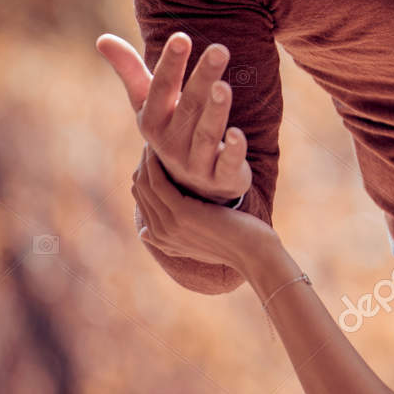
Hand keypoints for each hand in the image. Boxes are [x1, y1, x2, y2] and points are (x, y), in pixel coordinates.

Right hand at [97, 32, 251, 203]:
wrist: (188, 186)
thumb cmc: (170, 131)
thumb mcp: (149, 105)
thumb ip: (131, 72)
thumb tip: (102, 39)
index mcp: (154, 120)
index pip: (161, 89)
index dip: (171, 64)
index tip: (181, 37)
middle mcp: (171, 141)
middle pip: (189, 106)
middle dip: (202, 78)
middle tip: (219, 49)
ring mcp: (195, 162)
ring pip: (206, 134)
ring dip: (216, 111)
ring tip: (224, 86)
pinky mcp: (222, 176)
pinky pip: (227, 164)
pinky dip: (233, 150)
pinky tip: (239, 134)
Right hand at [132, 148, 280, 278]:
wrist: (253, 253)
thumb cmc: (233, 242)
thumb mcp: (194, 240)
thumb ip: (170, 236)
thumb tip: (144, 233)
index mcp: (160, 239)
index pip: (141, 200)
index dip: (143, 175)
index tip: (152, 156)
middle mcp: (159, 234)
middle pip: (140, 190)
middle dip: (142, 164)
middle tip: (151, 143)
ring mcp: (168, 225)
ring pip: (146, 184)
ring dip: (147, 160)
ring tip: (155, 141)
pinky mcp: (181, 214)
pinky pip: (159, 183)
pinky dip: (156, 164)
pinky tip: (162, 149)